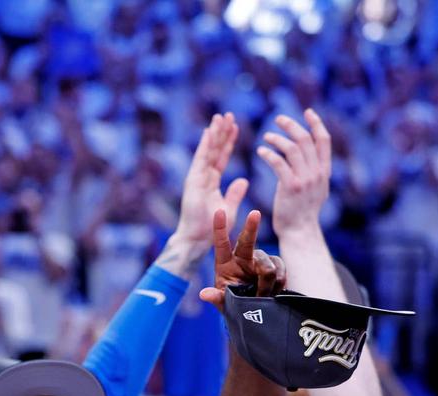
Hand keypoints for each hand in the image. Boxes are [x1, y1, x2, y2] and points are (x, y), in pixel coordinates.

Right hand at [174, 113, 248, 247]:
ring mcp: (197, 178)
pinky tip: (209, 131)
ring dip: (214, 133)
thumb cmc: (212, 228)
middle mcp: (203, 176)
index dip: (228, 142)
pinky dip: (205, 145)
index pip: (221, 157)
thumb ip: (235, 193)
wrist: (198, 239)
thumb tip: (244, 179)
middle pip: (214, 150)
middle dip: (221, 132)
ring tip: (220, 117)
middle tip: (228, 115)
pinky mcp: (193, 181)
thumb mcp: (229, 207)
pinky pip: (200, 160)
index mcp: (211, 181)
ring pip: (207, 151)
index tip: (235, 126)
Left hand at [199, 209, 285, 310]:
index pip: (221, 244)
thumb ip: (216, 297)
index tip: (219, 211)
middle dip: (251, 227)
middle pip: (247, 240)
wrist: (254, 313)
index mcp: (225, 264)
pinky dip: (279, 283)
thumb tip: (204, 294)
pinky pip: (281, 269)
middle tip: (254, 213)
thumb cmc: (234, 304)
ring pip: (268, 264)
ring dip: (267, 282)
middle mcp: (242, 258)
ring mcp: (260, 261)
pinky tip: (273, 292)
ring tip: (262, 296)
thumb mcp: (223, 303)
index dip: (219, 228)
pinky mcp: (276, 266)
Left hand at [257, 109, 330, 238]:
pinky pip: (279, 164)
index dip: (316, 124)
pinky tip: (261, 151)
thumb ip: (315, 171)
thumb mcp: (317, 189)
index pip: (324, 141)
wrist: (299, 231)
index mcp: (325, 171)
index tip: (307, 112)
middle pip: (306, 140)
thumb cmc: (302, 211)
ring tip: (266, 136)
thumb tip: (312, 157)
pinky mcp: (290, 187)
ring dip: (278, 139)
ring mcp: (305, 180)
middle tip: (278, 119)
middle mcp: (317, 173)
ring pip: (293, 149)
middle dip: (292, 125)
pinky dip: (269, 154)